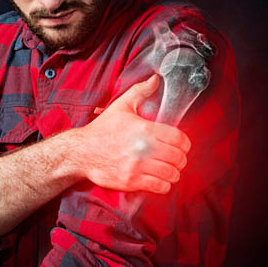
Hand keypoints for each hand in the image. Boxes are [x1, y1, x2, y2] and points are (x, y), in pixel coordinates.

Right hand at [71, 74, 190, 193]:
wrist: (81, 152)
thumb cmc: (102, 129)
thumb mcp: (121, 106)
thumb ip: (140, 91)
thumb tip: (156, 79)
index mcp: (144, 128)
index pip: (178, 138)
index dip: (185, 143)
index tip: (183, 146)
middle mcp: (143, 147)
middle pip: (178, 157)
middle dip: (181, 159)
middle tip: (178, 160)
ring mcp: (137, 166)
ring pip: (171, 173)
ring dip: (175, 173)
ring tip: (171, 171)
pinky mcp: (131, 181)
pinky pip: (159, 187)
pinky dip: (165, 185)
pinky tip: (161, 181)